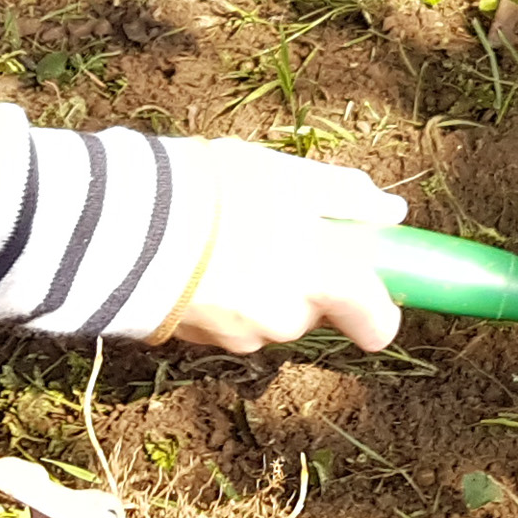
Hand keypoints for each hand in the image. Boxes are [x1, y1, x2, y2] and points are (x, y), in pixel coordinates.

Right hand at [163, 141, 412, 353]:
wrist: (126, 226)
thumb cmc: (216, 192)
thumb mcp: (288, 176)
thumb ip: (345, 196)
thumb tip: (390, 212)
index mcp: (318, 280)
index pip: (376, 320)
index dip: (378, 304)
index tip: (370, 279)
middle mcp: (285, 320)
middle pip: (315, 307)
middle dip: (305, 276)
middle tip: (276, 227)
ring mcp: (239, 336)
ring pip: (271, 313)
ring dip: (261, 281)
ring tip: (228, 232)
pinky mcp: (198, 341)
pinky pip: (230, 319)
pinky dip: (225, 294)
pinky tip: (200, 255)